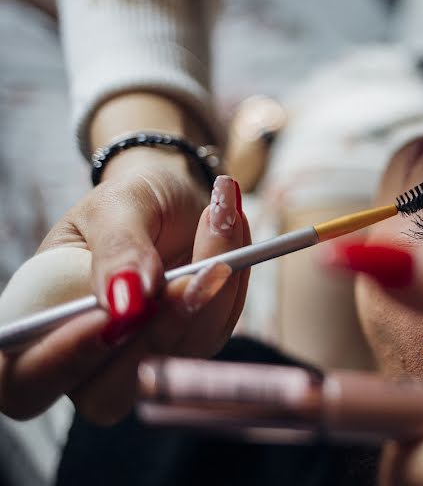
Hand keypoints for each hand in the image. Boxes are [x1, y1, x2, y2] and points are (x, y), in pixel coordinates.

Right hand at [0, 164, 249, 423]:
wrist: (174, 193)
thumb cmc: (131, 199)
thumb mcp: (117, 206)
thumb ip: (117, 250)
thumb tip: (125, 301)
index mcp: (38, 321)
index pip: (26, 378)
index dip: (64, 362)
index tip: (114, 314)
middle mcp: (83, 358)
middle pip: (109, 394)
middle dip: (160, 331)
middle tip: (199, 267)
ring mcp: (139, 361)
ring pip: (175, 363)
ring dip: (211, 292)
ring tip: (218, 218)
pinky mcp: (189, 348)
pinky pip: (215, 333)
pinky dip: (230, 283)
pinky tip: (229, 233)